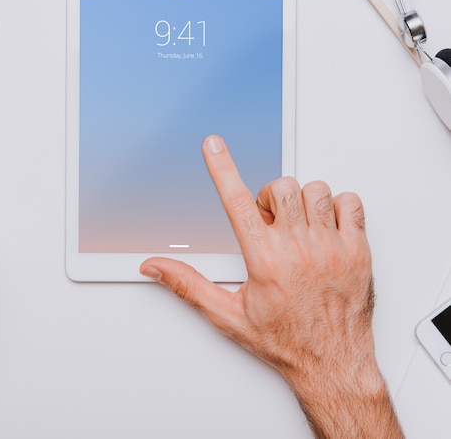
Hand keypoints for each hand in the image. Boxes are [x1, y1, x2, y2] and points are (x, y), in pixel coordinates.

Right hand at [140, 135, 403, 438]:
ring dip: (302, 200)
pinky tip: (326, 225)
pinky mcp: (358, 251)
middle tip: (270, 219)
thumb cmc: (285, 343)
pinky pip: (351, 202)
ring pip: (315, 189)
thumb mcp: (227, 315)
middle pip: (281, 187)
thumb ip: (188, 285)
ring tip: (297, 224)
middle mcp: (298, 249)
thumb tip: (156, 268)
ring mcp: (331, 247)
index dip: (221, 168)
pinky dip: (338, 205)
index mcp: (264, 260)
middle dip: (270, 196)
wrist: (333, 367)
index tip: (213, 146)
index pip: (236, 201)